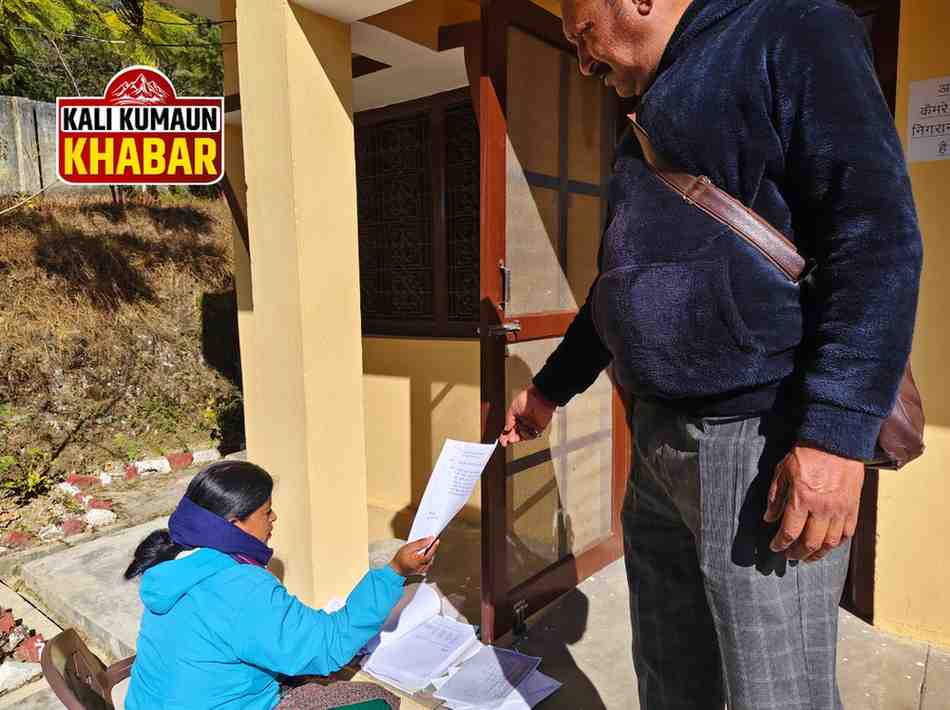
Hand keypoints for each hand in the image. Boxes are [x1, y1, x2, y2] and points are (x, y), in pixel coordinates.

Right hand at [390, 537, 438, 576]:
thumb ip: (420, 543)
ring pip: (431, 560)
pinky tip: (424, 554)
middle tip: (431, 542)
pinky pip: (429, 563)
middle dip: (432, 549)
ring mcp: (423, 570)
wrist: (396, 568)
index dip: (434, 546)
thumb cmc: (400, 559)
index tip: (436, 540)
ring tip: (427, 548)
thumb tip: (429, 539)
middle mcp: (422, 567)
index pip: (430, 553)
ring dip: (430, 553)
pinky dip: (428, 558)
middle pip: (431, 556)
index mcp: (418, 561)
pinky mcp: (423, 571)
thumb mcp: (408, 548)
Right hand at [498, 385, 556, 446]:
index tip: (501, 439)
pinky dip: (526, 436)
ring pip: (523, 436)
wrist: (540, 397)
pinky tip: (521, 434)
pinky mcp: (539, 428)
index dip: (505, 434)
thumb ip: (509, 419)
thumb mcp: (513, 407)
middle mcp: (524, 421)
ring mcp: (531, 425)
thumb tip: (506, 428)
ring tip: (511, 438)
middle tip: (505, 441)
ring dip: (516, 438)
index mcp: (517, 416)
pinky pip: (532, 435)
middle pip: (515, 433)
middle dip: (510, 438)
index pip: (510, 428)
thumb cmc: (527, 398)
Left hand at [764, 444, 864, 561]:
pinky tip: (827, 545)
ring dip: (818, 554)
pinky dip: (836, 543)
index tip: (775, 547)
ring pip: (830, 543)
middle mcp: (822, 508)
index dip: (780, 544)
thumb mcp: (782, 472)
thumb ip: (775, 497)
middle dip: (798, 553)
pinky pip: (847, 533)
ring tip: (808, 557)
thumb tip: (769, 518)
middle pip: (810, 543)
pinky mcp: (853, 508)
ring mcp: (840, 510)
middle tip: (790, 556)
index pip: (789, 532)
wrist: (837, 442)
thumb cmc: (806, 455)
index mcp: (802, 499)